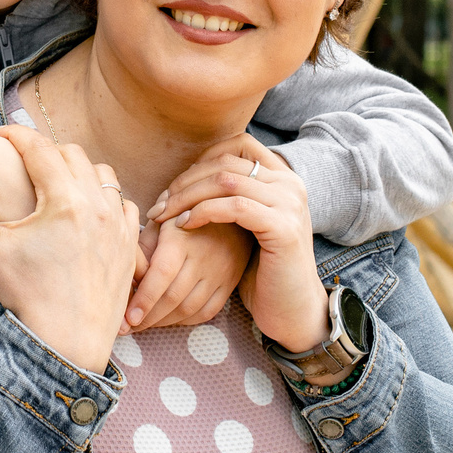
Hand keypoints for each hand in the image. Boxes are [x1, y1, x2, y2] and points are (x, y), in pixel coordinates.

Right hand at [0, 121, 138, 373]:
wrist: (66, 341)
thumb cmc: (28, 295)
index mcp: (63, 200)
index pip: (38, 149)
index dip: (15, 136)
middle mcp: (96, 204)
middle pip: (72, 154)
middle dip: (45, 151)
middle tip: (25, 159)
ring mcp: (117, 223)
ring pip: (102, 174)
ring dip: (78, 170)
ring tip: (57, 181)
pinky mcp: (127, 242)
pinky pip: (122, 203)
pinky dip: (104, 197)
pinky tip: (87, 208)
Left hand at [127, 215, 253, 330]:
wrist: (228, 208)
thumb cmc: (184, 213)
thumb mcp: (161, 219)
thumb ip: (141, 245)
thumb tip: (123, 273)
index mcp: (182, 239)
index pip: (161, 275)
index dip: (143, 299)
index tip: (128, 318)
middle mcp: (204, 257)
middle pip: (173, 297)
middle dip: (147, 317)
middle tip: (127, 327)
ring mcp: (220, 272)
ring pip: (189, 309)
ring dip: (163, 322)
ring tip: (144, 324)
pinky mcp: (230, 282)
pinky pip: (207, 311)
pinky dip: (185, 320)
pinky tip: (169, 319)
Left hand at [152, 136, 326, 353]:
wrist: (291, 308)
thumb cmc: (262, 270)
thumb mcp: (249, 225)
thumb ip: (233, 197)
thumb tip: (190, 178)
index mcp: (283, 178)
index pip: (238, 144)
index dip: (203, 159)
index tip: (179, 185)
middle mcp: (290, 184)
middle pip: (225, 163)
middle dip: (185, 181)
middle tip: (160, 204)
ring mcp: (289, 203)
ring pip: (225, 181)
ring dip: (187, 196)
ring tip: (165, 215)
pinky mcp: (282, 227)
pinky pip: (234, 206)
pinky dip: (203, 212)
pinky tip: (184, 225)